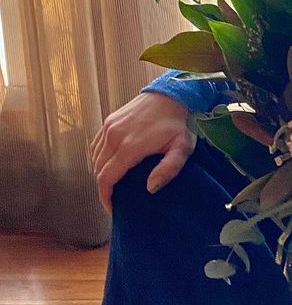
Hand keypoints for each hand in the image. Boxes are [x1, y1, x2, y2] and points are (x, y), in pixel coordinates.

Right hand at [90, 92, 194, 212]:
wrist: (170, 95)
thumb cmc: (178, 124)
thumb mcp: (182, 148)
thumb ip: (168, 169)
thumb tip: (150, 188)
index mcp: (130, 146)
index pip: (106, 178)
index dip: (105, 197)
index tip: (112, 209)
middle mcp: (114, 136)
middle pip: (98, 170)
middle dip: (103, 189)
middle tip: (115, 200)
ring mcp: (109, 127)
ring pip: (95, 158)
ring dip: (101, 174)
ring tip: (113, 186)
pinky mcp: (108, 122)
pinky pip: (96, 146)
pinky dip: (98, 159)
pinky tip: (110, 167)